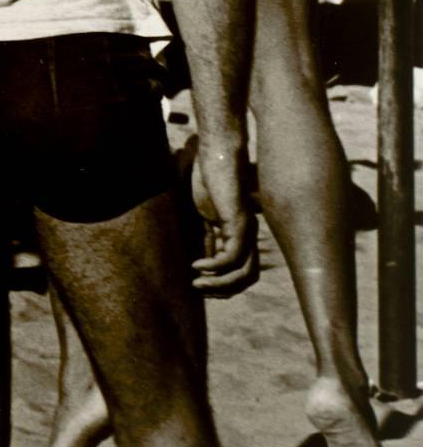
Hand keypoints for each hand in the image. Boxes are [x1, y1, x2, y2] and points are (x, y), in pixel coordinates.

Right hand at [189, 136, 257, 293]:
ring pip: (244, 273)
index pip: (242, 272)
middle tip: (198, 289)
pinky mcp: (239, 223)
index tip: (199, 286)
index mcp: (241, 235)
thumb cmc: (208, 181)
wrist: (216, 156)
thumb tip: (201, 264)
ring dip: (219, 283)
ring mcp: (247, 231)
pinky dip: (214, 266)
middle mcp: (249, 237)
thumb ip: (206, 239)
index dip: (223, 285)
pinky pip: (232, 256)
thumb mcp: (202, 216)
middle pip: (247, 278)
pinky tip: (196, 265)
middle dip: (223, 290)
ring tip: (196, 282)